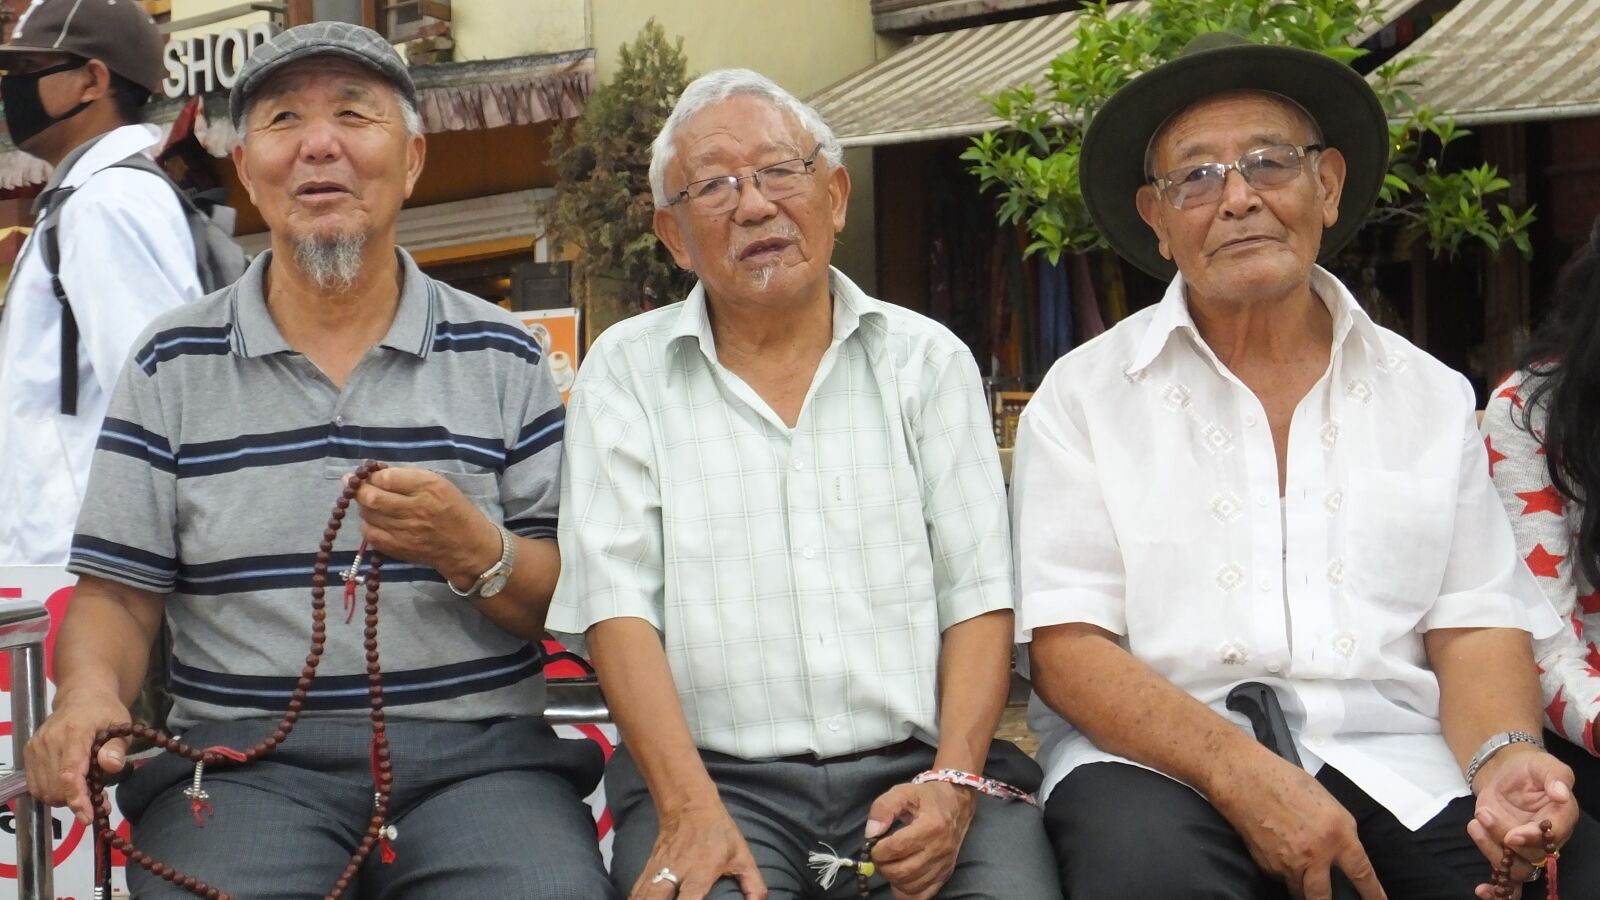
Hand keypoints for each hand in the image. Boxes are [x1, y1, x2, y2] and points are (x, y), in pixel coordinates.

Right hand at [24, 688, 132, 823]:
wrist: (82, 696)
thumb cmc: (105, 712)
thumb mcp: (121, 725)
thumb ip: (116, 747)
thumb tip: (111, 766)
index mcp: (73, 733)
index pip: (69, 773)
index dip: (77, 798)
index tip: (88, 816)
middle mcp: (49, 741)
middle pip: (55, 787)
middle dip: (76, 801)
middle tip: (99, 801)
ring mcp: (35, 748)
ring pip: (44, 790)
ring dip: (65, 799)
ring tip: (86, 793)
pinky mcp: (29, 753)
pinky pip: (36, 785)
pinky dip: (53, 793)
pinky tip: (70, 787)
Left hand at [349, 467, 499, 586]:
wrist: (466, 546)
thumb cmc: (454, 509)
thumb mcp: (440, 484)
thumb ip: (409, 477)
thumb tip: (377, 474)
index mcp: (428, 487)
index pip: (387, 477)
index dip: (372, 474)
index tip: (368, 472)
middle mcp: (415, 508)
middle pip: (372, 497)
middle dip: (357, 488)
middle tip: (350, 482)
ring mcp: (405, 531)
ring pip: (368, 514)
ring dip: (363, 505)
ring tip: (367, 500)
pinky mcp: (398, 548)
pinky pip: (370, 534)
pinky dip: (367, 524)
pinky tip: (374, 519)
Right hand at [630, 800, 765, 899]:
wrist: (690, 805)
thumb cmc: (718, 832)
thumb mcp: (742, 856)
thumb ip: (754, 885)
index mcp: (700, 872)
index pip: (688, 899)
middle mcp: (676, 872)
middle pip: (655, 898)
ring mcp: (659, 870)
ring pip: (642, 895)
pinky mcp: (648, 868)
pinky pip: (636, 890)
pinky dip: (635, 899)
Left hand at [866, 781, 976, 899]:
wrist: (956, 804)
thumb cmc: (926, 797)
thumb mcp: (902, 792)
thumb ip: (883, 808)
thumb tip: (870, 833)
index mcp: (930, 826)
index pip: (896, 849)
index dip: (877, 850)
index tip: (873, 844)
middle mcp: (939, 849)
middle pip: (902, 872)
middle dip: (882, 866)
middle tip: (879, 856)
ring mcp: (943, 865)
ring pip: (910, 886)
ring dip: (892, 879)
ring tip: (890, 864)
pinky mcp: (945, 874)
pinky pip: (922, 895)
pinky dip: (906, 891)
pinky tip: (901, 878)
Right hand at [1211, 753, 1385, 899]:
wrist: (1246, 779)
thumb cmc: (1287, 782)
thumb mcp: (1326, 803)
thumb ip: (1338, 832)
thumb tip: (1341, 854)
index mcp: (1338, 833)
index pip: (1362, 873)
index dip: (1373, 895)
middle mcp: (1316, 853)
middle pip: (1324, 897)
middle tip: (1330, 899)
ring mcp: (1289, 863)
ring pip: (1301, 892)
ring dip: (1304, 887)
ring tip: (1303, 872)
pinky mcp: (1268, 865)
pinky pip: (1281, 877)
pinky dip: (1284, 872)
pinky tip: (1279, 851)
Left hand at [1468, 747, 1576, 899]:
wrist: (1507, 772)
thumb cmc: (1530, 769)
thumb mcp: (1543, 764)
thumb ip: (1555, 776)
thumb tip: (1561, 792)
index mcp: (1562, 817)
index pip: (1555, 835)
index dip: (1534, 838)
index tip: (1513, 835)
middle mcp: (1547, 840)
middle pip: (1533, 855)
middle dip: (1505, 838)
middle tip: (1485, 815)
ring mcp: (1526, 849)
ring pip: (1517, 868)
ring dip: (1492, 851)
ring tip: (1476, 823)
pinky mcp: (1506, 852)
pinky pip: (1507, 880)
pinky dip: (1496, 890)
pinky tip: (1481, 890)